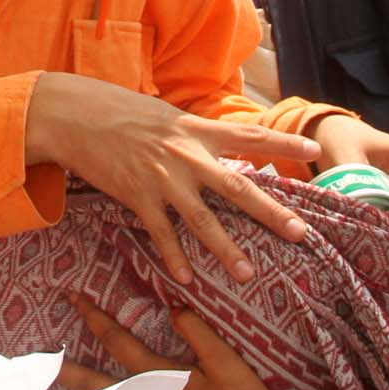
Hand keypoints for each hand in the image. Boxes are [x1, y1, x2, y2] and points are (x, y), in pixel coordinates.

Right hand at [27, 73, 307, 286]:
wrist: (75, 116)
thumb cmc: (121, 111)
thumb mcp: (166, 115)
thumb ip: (196, 133)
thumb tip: (226, 146)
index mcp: (196, 129)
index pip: (250, 135)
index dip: (283, 142)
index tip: (314, 149)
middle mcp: (186, 155)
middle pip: (237, 186)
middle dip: (271, 212)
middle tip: (300, 232)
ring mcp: (162, 179)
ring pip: (202, 220)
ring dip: (226, 250)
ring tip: (248, 273)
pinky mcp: (137, 196)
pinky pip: (161, 233)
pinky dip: (174, 257)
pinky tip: (186, 278)